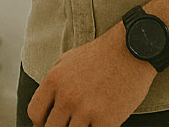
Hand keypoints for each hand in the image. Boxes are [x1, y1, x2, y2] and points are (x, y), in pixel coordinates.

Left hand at [26, 24, 155, 126]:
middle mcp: (67, 97)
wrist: (133, 50)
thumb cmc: (101, 54)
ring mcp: (86, 110)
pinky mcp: (107, 120)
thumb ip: (53, 83)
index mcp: (54, 81)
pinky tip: (102, 122)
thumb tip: (45, 105)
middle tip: (70, 122)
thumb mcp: (67, 60)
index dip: (40, 121)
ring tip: (87, 120)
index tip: (49, 122)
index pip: (34, 113)